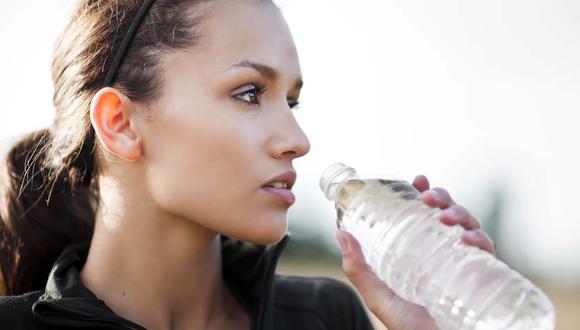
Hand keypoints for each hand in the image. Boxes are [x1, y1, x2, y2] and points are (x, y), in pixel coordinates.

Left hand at [335, 175, 495, 329]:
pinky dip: (479, 239)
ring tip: (444, 216)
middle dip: (442, 198)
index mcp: (423, 252)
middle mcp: (446, 253)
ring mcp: (465, 263)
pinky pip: (487, 251)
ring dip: (459, 213)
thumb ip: (359, 270)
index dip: (425, 193)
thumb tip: (341, 234)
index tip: (418, 180)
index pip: (426, 215)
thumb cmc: (409, 327)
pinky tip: (466, 239)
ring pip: (469, 225)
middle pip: (449, 214)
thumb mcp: (380, 296)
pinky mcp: (482, 276)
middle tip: (428, 197)